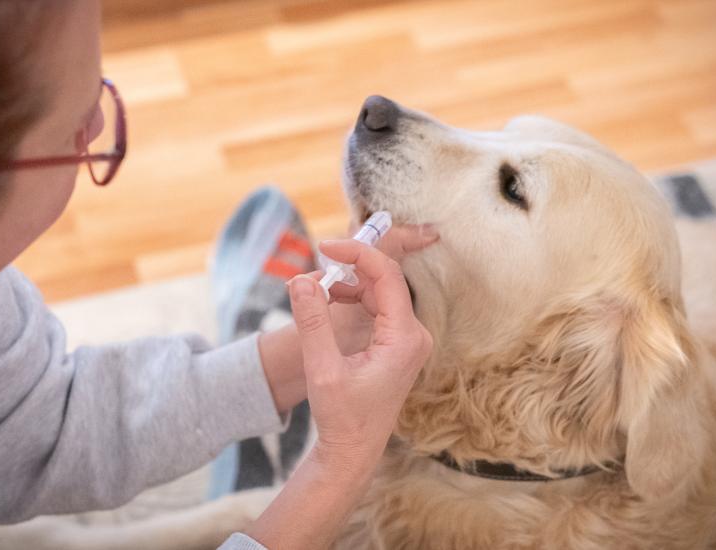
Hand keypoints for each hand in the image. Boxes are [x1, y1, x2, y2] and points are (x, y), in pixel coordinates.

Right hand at [288, 239, 432, 468]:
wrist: (354, 449)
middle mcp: (414, 335)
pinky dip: (353, 300)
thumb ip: (313, 322)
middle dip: (348, 270)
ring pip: (379, 293)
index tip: (324, 247)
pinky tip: (329, 306)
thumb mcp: (322, 368)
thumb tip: (301, 281)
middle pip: (384, 281)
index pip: (387, 276)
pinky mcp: (398, 345)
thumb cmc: (342, 416)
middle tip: (313, 271)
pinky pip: (378, 308)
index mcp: (404, 338)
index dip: (356, 254)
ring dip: (348, 285)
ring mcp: (408, 340)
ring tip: (315, 292)